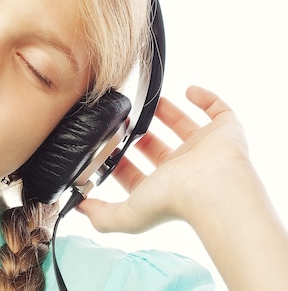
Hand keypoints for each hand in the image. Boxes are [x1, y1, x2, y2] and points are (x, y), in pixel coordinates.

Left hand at [78, 85, 251, 231]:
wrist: (214, 187)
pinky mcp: (226, 131)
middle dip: (142, 135)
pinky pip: (219, 111)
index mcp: (163, 187)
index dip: (119, 160)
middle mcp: (185, 169)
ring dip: (169, 114)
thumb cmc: (175, 200)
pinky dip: (206, 98)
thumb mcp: (129, 213)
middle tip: (125, 118)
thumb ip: (103, 215)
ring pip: (186, 128)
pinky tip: (189, 90)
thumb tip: (79, 207)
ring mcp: (206, 149)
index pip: (137, 174)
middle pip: (160, 149)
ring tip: (152, 101)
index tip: (105, 144)